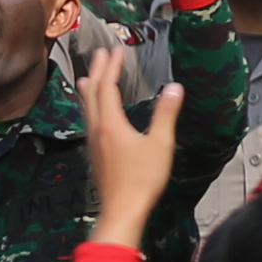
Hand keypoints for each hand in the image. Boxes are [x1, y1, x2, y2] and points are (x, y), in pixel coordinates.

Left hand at [77, 43, 183, 247]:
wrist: (122, 211)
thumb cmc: (141, 181)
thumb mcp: (160, 144)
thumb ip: (166, 114)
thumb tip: (174, 88)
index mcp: (111, 124)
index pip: (108, 87)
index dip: (111, 66)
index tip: (116, 50)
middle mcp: (97, 130)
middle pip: (93, 94)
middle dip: (98, 71)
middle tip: (100, 54)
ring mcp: (94, 143)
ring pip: (87, 108)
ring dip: (90, 89)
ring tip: (88, 77)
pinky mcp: (95, 154)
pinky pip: (89, 122)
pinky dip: (91, 108)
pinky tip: (95, 115)